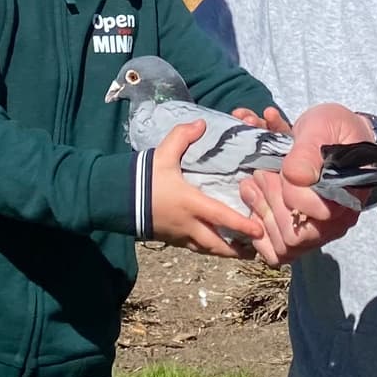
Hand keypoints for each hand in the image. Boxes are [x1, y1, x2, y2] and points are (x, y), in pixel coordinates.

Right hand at [147, 119, 265, 258]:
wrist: (116, 199)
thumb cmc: (143, 178)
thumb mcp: (163, 154)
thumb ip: (182, 137)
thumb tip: (202, 123)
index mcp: (190, 204)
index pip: (222, 217)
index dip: (242, 226)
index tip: (260, 232)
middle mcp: (188, 224)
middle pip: (217, 244)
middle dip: (238, 250)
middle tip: (257, 250)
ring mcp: (179, 235)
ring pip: (207, 250)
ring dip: (225, 252)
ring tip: (243, 253)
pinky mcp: (171, 239)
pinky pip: (194, 248)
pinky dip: (209, 249)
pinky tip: (216, 245)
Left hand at [236, 99, 376, 264]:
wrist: (337, 137)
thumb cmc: (333, 131)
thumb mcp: (322, 127)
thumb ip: (307, 152)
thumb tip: (294, 178)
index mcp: (349, 197)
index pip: (318, 214)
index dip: (291, 192)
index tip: (282, 168)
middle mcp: (337, 222)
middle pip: (295, 235)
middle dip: (270, 201)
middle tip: (259, 173)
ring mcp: (319, 232)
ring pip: (283, 246)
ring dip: (260, 212)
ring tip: (251, 184)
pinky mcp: (301, 235)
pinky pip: (277, 253)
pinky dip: (259, 232)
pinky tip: (254, 206)